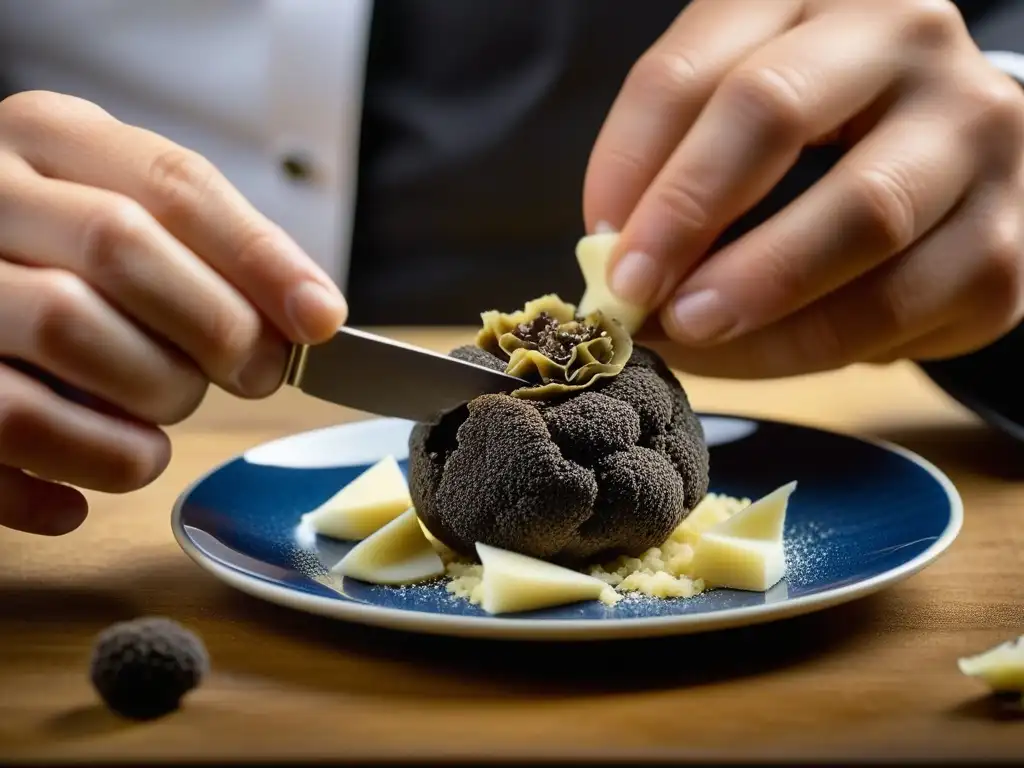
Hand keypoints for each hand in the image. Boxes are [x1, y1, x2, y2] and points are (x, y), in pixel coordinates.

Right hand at [0, 91, 346, 534]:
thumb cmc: (60, 258)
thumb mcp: (126, 213)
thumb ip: (211, 251)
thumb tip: (313, 315)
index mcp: (50, 139)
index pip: (173, 183)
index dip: (261, 258)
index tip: (322, 318)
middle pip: (120, 246)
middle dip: (216, 326)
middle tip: (256, 376)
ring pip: (68, 329)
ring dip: (155, 396)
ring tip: (164, 414)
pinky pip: (11, 425)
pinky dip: (91, 463)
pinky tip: (117, 467)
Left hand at [584, 0, 1023, 377]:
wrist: (956, 177)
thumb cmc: (824, 144)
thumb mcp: (742, 117)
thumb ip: (677, 161)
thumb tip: (611, 252)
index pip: (696, 66)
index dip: (631, 160)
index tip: (597, 238)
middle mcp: (909, 40)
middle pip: (775, 111)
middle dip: (686, 214)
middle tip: (634, 293)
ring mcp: (975, 134)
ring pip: (857, 219)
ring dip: (752, 294)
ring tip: (692, 334)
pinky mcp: (1001, 242)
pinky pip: (896, 307)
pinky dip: (808, 346)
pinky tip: (758, 351)